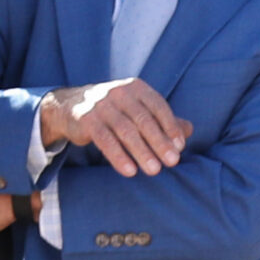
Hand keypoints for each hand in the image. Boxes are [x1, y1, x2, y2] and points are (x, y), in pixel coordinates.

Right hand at [38, 80, 191, 177]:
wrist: (71, 107)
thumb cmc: (115, 111)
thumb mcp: (139, 111)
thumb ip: (164, 120)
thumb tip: (189, 130)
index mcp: (136, 88)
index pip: (158, 106)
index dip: (170, 126)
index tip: (180, 147)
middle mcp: (119, 92)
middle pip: (143, 120)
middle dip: (160, 142)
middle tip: (172, 162)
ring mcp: (100, 104)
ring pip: (125, 131)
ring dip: (142, 152)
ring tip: (154, 170)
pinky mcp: (86, 118)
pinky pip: (105, 140)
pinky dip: (118, 156)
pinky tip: (129, 171)